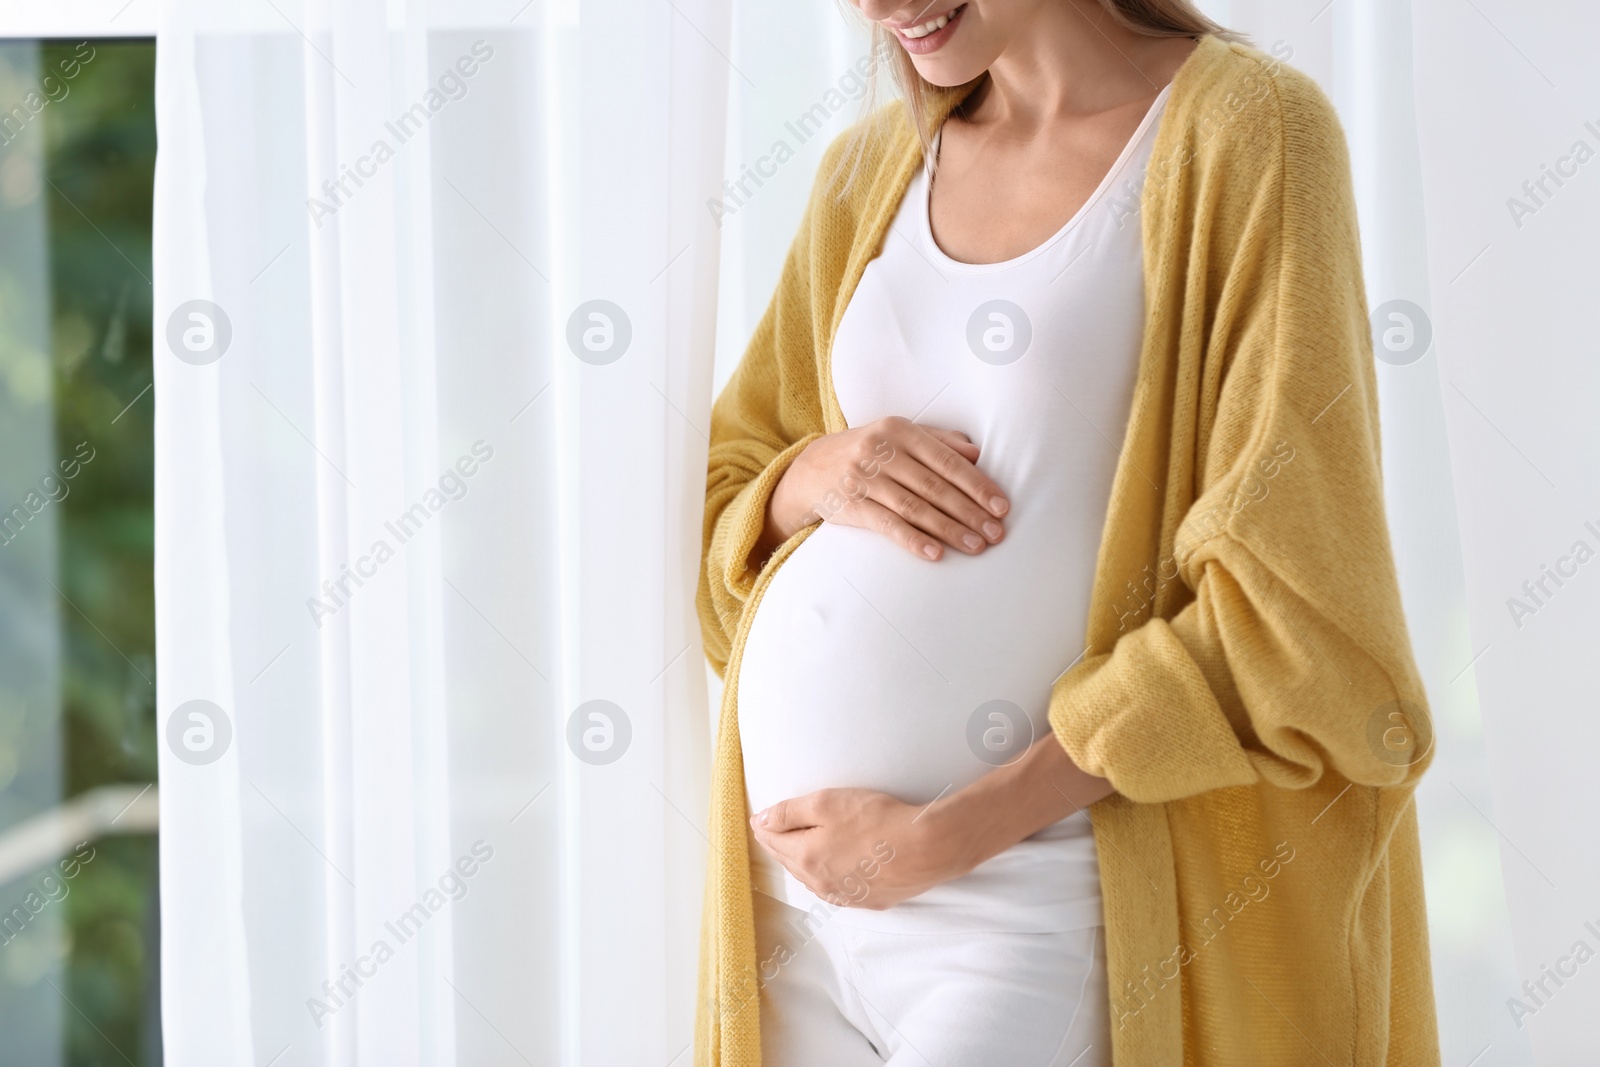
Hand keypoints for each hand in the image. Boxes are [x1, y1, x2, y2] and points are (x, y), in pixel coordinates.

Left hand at [751, 737, 1116, 911]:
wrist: (928, 847)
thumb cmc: (878, 820)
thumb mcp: (827, 803)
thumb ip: (789, 812)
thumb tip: (759, 821)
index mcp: (805, 859)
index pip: (772, 843)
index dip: (764, 827)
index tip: (759, 817)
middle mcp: (821, 884)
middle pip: (791, 862)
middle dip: (781, 845)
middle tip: (775, 828)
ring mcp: (847, 896)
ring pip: (814, 877)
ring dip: (805, 860)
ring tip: (803, 844)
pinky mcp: (871, 899)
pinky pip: (840, 886)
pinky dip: (831, 873)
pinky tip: (838, 863)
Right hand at [757, 416, 1010, 563]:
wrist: (811, 468)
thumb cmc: (868, 451)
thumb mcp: (899, 436)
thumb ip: (939, 442)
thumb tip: (978, 453)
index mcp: (900, 430)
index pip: (947, 461)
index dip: (977, 485)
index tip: (1001, 506)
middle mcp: (881, 451)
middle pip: (935, 487)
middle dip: (970, 512)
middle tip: (996, 533)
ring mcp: (863, 479)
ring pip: (915, 507)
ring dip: (949, 530)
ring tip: (976, 546)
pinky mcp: (849, 505)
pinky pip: (886, 526)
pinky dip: (912, 540)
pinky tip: (935, 554)